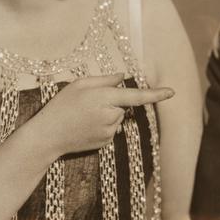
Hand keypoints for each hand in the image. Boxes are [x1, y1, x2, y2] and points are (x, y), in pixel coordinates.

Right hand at [34, 73, 173, 157]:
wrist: (48, 136)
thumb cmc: (61, 106)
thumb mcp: (79, 84)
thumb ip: (105, 79)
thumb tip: (123, 77)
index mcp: (105, 98)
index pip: (136, 96)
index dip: (155, 94)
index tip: (172, 92)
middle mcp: (111, 115)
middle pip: (122, 104)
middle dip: (111, 101)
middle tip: (87, 103)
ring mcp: (109, 131)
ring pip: (117, 117)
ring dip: (106, 114)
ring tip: (84, 116)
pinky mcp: (105, 142)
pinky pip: (111, 128)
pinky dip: (102, 125)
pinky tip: (85, 127)